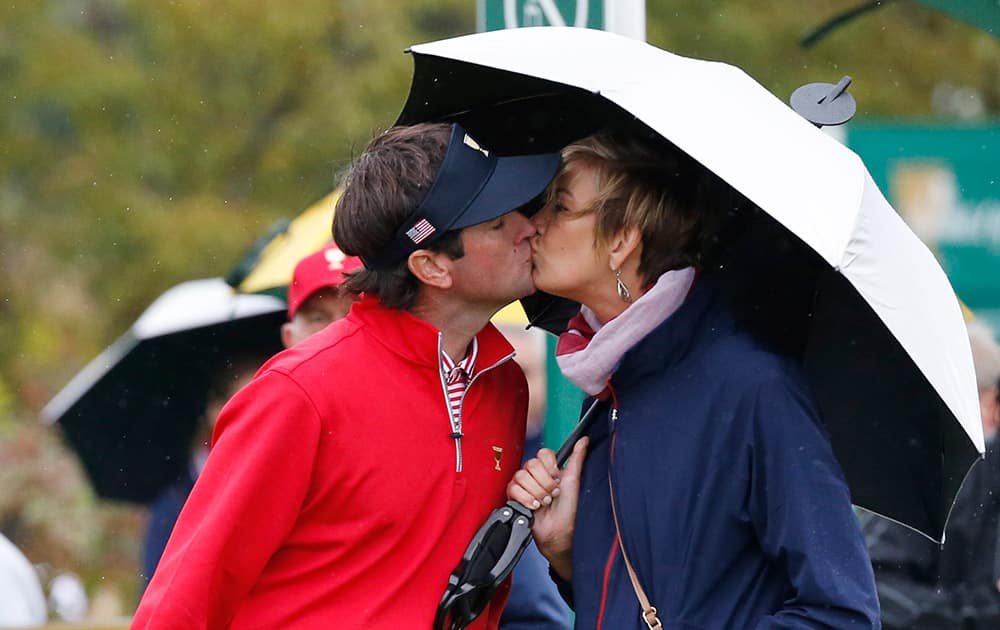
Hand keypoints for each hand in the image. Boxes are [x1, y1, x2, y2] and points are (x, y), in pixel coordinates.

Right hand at [507, 437, 588, 580]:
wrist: (559, 532)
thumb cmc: (569, 510)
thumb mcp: (574, 481)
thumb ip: (577, 458)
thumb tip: (585, 439)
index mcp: (549, 469)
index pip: (542, 453)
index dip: (549, 466)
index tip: (557, 478)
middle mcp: (535, 475)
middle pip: (531, 464)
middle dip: (544, 482)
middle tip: (552, 494)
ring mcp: (524, 485)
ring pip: (521, 476)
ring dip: (536, 492)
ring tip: (544, 502)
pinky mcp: (514, 497)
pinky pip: (513, 489)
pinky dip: (526, 499)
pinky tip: (534, 506)